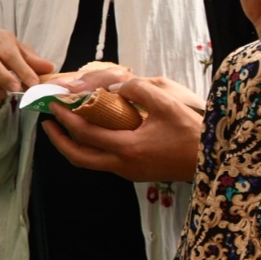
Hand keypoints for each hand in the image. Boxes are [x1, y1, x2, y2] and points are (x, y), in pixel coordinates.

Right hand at [0, 30, 55, 117]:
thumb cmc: (10, 57)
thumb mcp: (25, 57)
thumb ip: (35, 63)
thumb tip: (50, 68)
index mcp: (1, 37)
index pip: (11, 54)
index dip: (23, 69)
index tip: (33, 83)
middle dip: (3, 76)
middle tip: (16, 90)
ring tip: (4, 96)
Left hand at [42, 74, 206, 183]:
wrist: (212, 160)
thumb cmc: (192, 132)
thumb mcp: (167, 104)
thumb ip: (139, 90)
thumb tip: (115, 86)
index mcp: (128, 148)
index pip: (86, 134)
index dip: (66, 118)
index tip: (55, 105)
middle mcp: (123, 165)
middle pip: (78, 157)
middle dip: (58, 140)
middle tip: (48, 123)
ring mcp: (128, 172)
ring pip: (89, 163)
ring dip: (72, 146)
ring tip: (63, 128)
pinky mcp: (134, 173)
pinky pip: (102, 162)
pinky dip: (89, 149)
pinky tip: (91, 133)